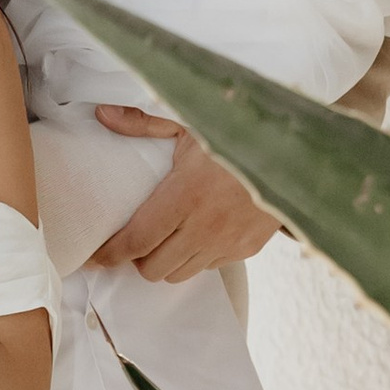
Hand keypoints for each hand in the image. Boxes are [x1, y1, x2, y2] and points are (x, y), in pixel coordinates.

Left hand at [88, 112, 279, 281]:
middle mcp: (205, 227)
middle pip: (153, 268)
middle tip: (136, 237)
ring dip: (166, 260)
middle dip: (138, 257)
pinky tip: (199, 232)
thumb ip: (144, 123)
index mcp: (185, 196)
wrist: (296, 150)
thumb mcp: (191, 121)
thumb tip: (103, 115)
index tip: (93, 257)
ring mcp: (227, 242)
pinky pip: (210, 266)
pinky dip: (197, 256)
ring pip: (180, 274)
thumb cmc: (241, 133)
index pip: (136, 240)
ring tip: (166, 237)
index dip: (110, 254)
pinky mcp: (246, 249)